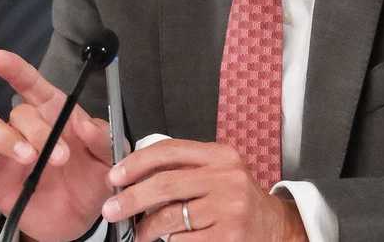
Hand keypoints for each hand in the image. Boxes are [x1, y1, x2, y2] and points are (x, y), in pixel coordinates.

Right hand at [0, 50, 113, 241]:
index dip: (16, 70)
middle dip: (38, 130)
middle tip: (61, 156)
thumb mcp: (110, 158)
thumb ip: (103, 139)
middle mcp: (27, 128)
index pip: (33, 86)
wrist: (80, 220)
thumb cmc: (92, 180)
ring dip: (7, 139)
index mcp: (55, 115)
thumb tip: (87, 125)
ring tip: (29, 159)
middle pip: (19, 112)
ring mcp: (6, 151)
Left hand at [101, 139, 307, 241]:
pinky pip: (183, 240)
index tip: (116, 176)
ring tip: (141, 232)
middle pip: (165, 184)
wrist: (271, 225)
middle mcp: (227, 178)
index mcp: (220, 155)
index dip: (136, 163)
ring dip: (147, 228)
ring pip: (171, 217)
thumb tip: (133, 175)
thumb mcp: (216, 171)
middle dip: (131, 198)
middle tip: (112, 209)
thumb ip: (184, 168)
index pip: (170, 150)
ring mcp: (229, 208)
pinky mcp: (227, 236)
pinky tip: (169, 240)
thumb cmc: (235, 198)